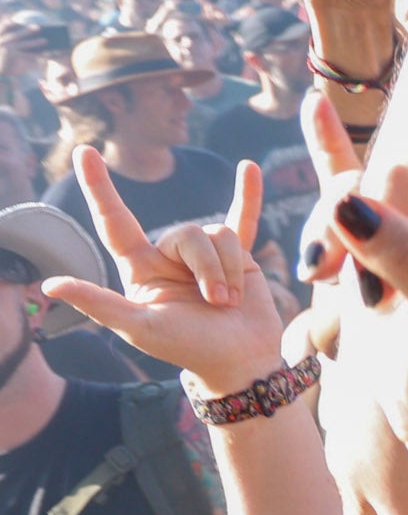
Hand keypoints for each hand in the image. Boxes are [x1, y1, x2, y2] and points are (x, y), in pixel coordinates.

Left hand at [50, 150, 282, 392]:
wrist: (241, 362)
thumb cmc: (188, 349)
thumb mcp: (140, 328)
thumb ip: (99, 304)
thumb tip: (51, 285)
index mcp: (141, 269)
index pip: (115, 222)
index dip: (100, 188)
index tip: (85, 152)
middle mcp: (170, 257)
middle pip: (186, 234)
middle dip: (207, 268)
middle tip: (216, 303)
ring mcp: (205, 255)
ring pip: (218, 234)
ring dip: (229, 270)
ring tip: (232, 302)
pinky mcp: (239, 257)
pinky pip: (243, 220)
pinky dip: (248, 195)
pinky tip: (249, 168)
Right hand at [307, 22, 407, 465]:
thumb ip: (403, 255)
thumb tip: (346, 201)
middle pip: (398, 174)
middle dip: (380, 230)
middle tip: (388, 299)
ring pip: (358, 198)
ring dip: (349, 252)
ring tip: (367, 308)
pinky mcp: (370, 257)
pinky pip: (338, 196)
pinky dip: (322, 156)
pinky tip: (309, 105)